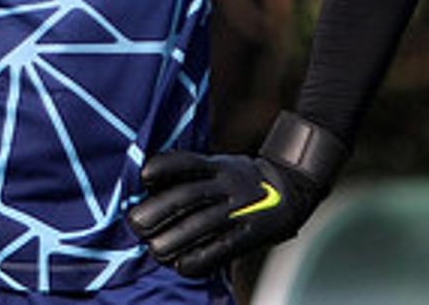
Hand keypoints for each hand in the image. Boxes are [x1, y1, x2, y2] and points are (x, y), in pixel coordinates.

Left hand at [126, 113, 345, 277]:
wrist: (292, 187)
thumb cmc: (240, 179)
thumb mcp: (218, 165)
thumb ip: (189, 174)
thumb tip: (148, 188)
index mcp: (216, 165)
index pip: (184, 162)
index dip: (161, 168)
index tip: (144, 177)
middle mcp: (227, 184)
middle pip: (186, 196)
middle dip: (156, 212)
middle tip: (136, 224)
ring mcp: (239, 208)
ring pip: (200, 224)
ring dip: (172, 240)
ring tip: (154, 249)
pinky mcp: (250, 233)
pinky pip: (222, 247)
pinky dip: (199, 258)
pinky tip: (181, 265)